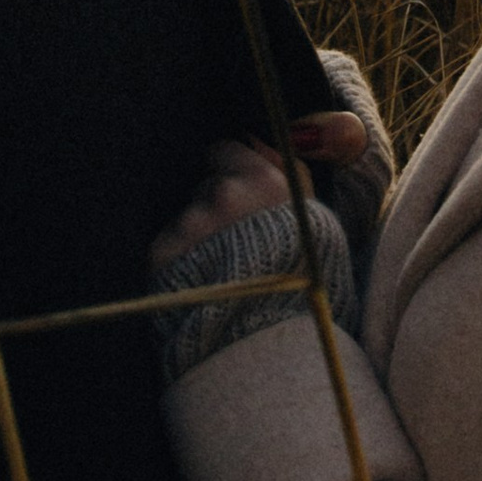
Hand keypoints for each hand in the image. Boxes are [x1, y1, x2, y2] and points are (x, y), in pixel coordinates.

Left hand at [149, 113, 366, 272]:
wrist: (269, 341)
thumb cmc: (306, 285)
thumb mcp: (316, 224)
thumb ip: (289, 174)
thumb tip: (257, 139)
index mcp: (266, 181)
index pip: (227, 149)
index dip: (231, 171)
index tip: (238, 191)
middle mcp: (226, 194)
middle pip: (208, 187)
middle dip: (217, 209)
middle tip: (237, 246)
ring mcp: (192, 223)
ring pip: (189, 220)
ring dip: (200, 239)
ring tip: (222, 274)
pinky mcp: (164, 253)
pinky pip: (169, 248)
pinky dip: (180, 264)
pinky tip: (202, 287)